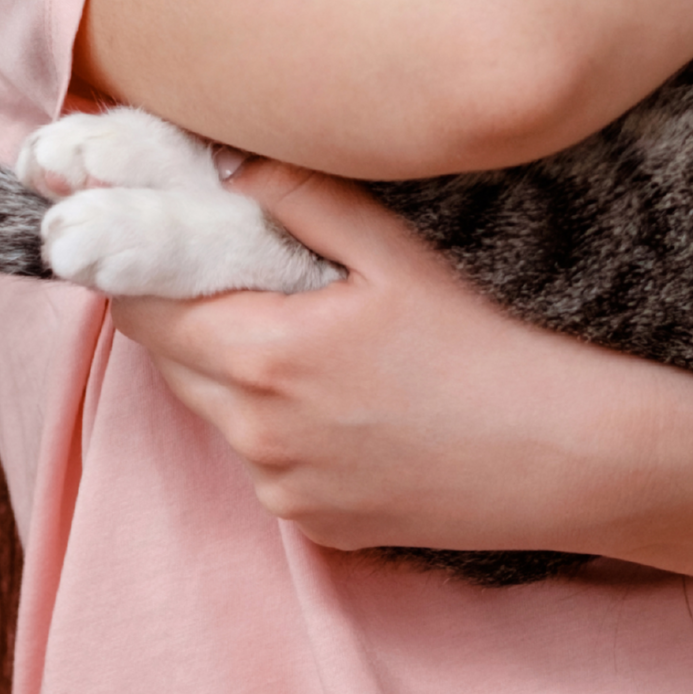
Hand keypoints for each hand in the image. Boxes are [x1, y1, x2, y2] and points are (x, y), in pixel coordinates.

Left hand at [108, 158, 675, 554]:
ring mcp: (281, 489)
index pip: (145, 307)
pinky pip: (264, 462)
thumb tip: (228, 167)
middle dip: (178, 311)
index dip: (132, 264)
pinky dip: (277, 424)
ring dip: (228, 367)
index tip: (132, 229)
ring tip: (301, 329)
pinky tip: (345, 397)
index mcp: (264, 355)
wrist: (559, 455)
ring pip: (215, 413)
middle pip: (168, 361)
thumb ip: (299, 199)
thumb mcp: (393, 253)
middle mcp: (255, 435)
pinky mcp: (313, 526)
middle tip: (222, 265)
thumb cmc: (483, 344)